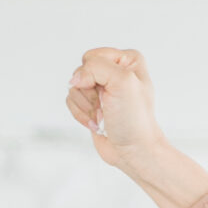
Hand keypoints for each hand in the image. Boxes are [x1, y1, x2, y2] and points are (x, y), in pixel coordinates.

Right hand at [65, 48, 207, 207]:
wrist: (135, 152)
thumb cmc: (134, 120)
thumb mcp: (121, 81)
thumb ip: (94, 67)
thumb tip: (74, 79)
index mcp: (128, 61)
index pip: (92, 56)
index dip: (94, 74)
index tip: (110, 92)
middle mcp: (115, 72)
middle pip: (81, 71)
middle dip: (89, 91)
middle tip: (106, 106)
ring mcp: (103, 90)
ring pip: (74, 87)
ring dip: (86, 105)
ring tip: (102, 117)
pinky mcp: (92, 105)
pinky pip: (72, 100)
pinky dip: (81, 114)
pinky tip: (96, 123)